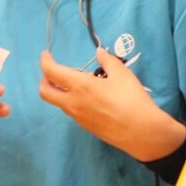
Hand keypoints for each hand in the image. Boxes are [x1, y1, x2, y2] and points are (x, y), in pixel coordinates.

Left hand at [38, 48, 185, 160]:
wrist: (142, 132)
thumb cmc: (132, 100)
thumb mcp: (122, 74)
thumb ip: (108, 61)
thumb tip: (99, 53)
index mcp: (80, 87)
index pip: (52, 73)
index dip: (45, 61)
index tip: (46, 54)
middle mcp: (73, 103)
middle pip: (45, 92)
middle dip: (44, 79)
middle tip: (53, 70)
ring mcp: (78, 118)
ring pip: (58, 102)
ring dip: (59, 90)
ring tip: (76, 81)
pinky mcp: (86, 127)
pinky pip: (70, 110)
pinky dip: (70, 100)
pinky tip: (88, 96)